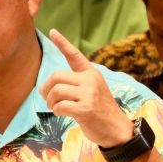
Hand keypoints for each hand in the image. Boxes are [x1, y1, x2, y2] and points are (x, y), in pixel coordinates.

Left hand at [39, 29, 133, 147]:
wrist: (117, 130)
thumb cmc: (100, 112)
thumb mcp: (92, 92)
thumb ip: (74, 85)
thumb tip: (46, 88)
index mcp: (91, 74)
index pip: (74, 55)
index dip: (62, 43)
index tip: (52, 31)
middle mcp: (90, 80)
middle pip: (56, 76)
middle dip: (46, 89)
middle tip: (48, 99)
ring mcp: (89, 94)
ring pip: (56, 91)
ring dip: (50, 102)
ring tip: (55, 108)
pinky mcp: (86, 109)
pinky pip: (60, 106)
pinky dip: (56, 111)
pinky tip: (62, 114)